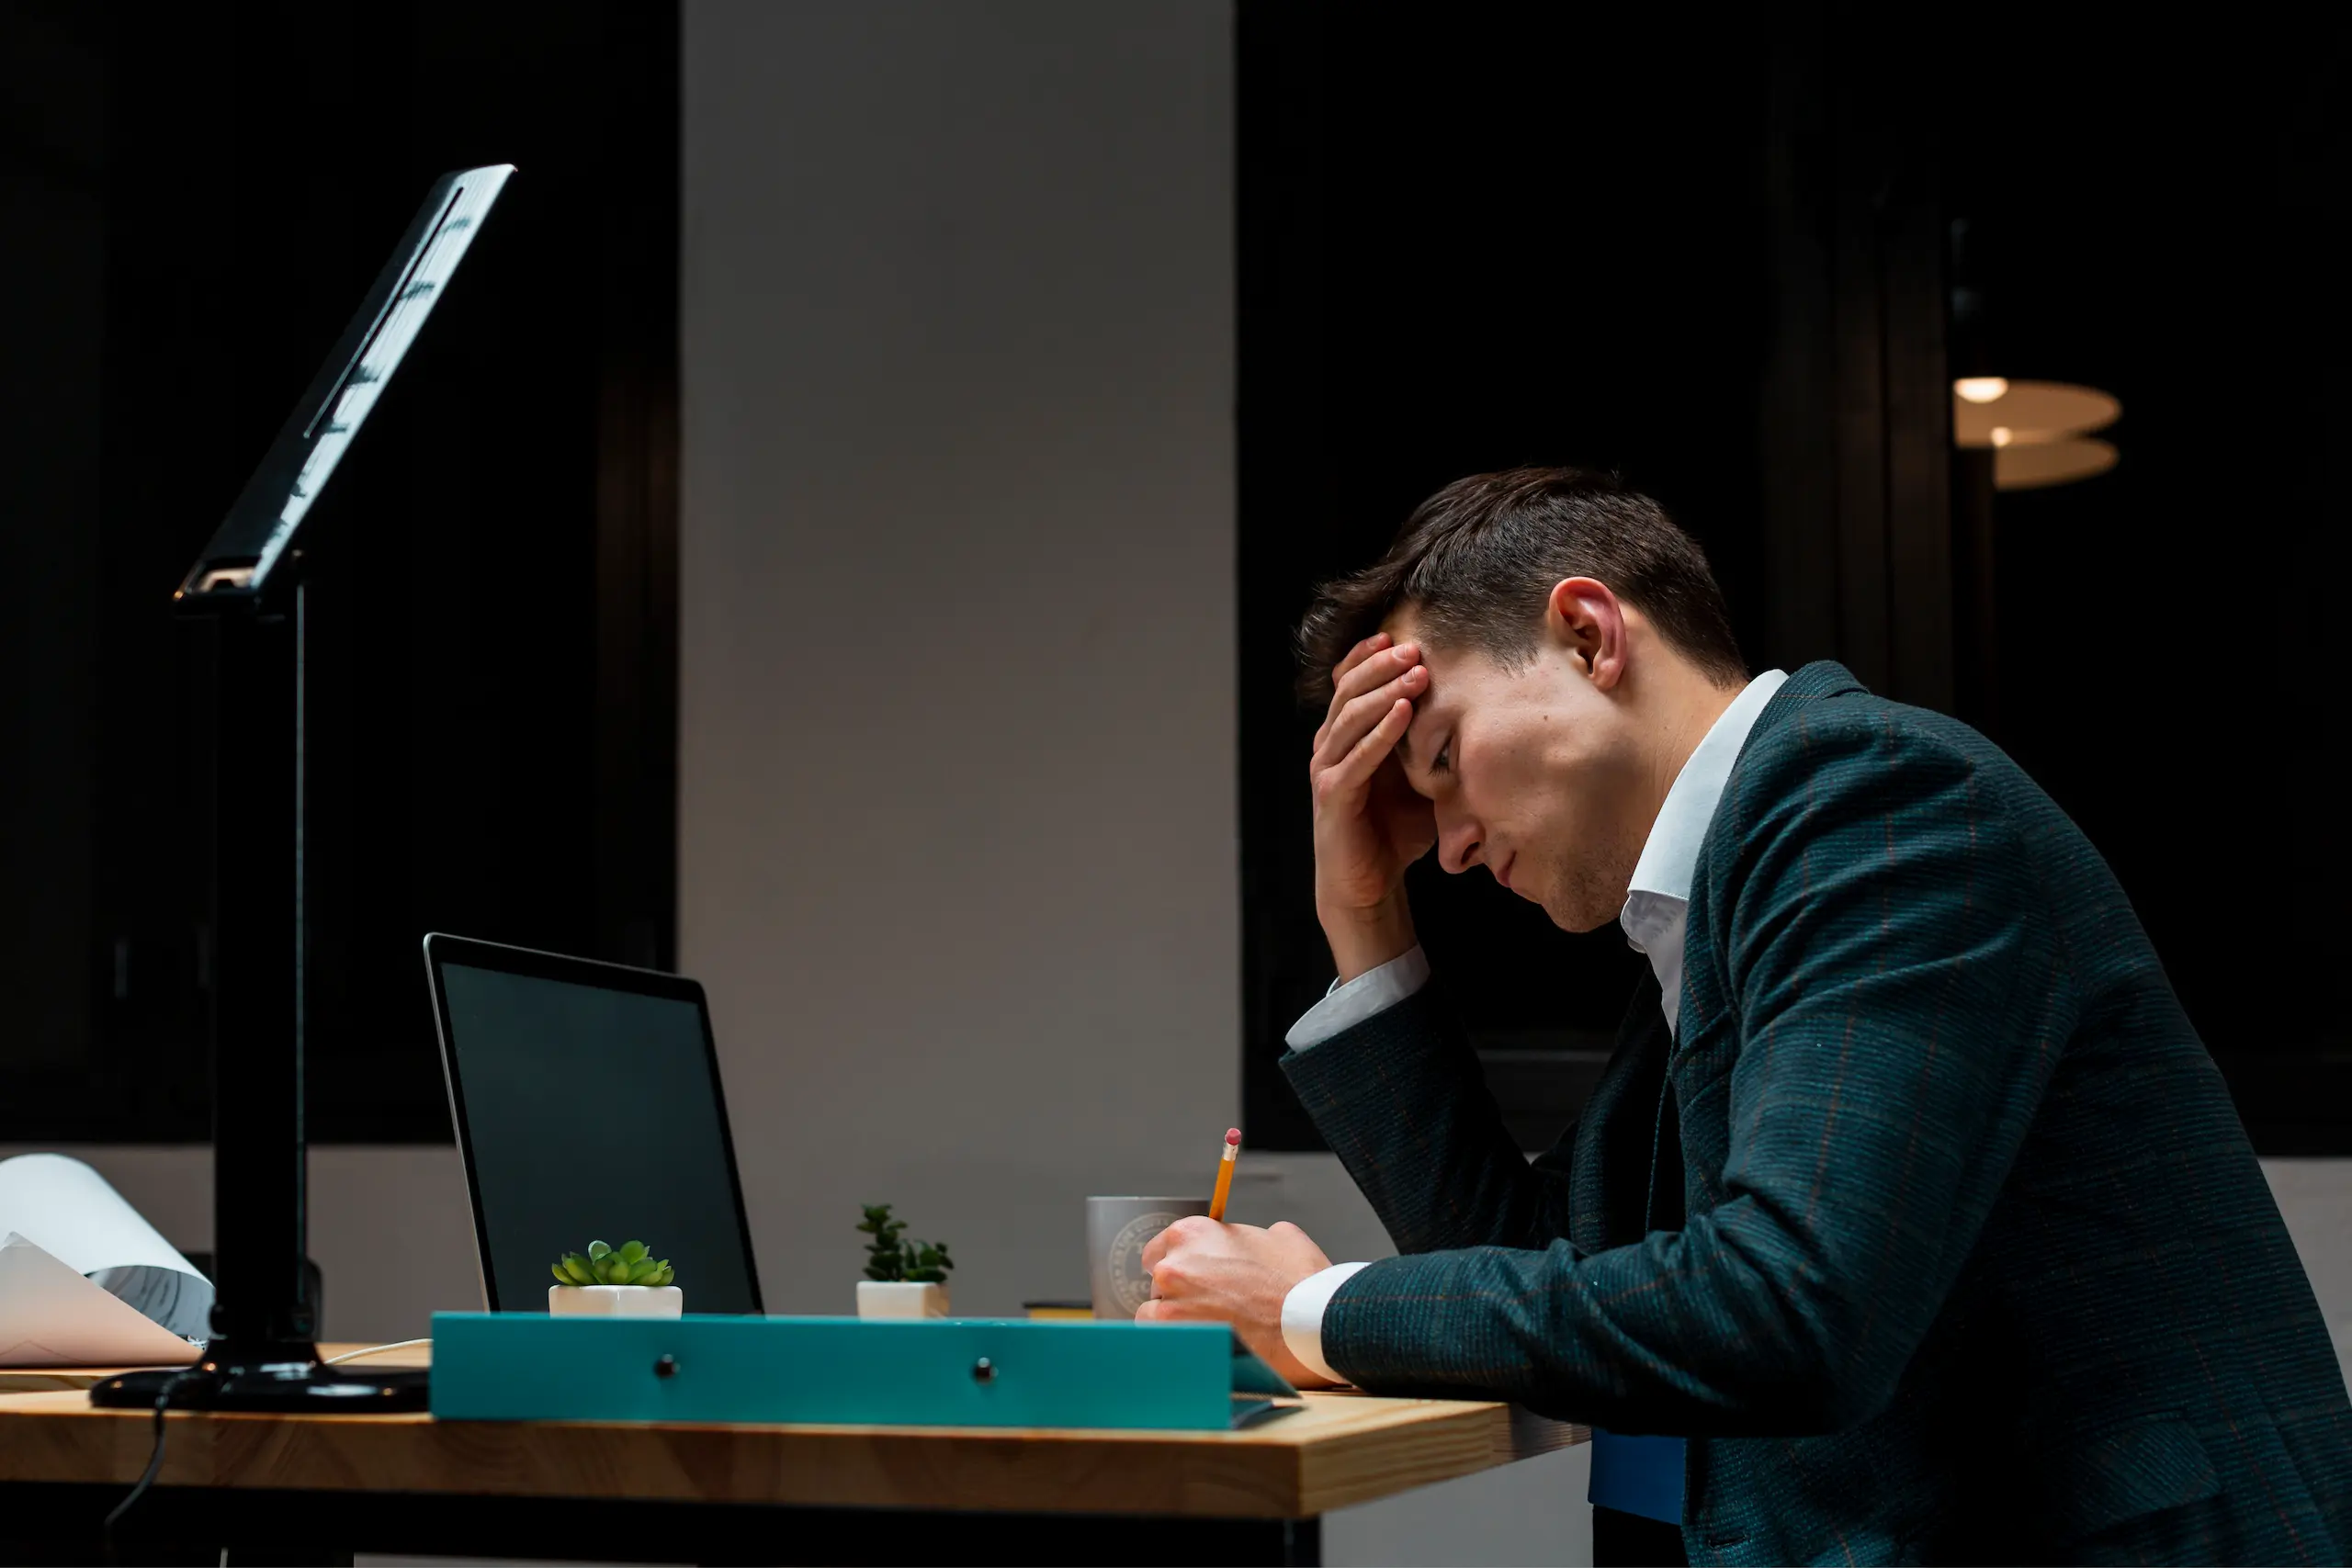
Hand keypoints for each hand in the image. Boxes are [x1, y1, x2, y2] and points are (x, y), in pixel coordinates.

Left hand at [1133, 1217, 1337, 1387]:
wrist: (1312, 1320)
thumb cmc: (1300, 1279)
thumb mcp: (1277, 1236)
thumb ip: (1246, 1236)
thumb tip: (1244, 1244)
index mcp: (1192, 1234)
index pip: (1159, 1250)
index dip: (1177, 1265)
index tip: (1190, 1279)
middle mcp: (1174, 1267)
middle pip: (1159, 1284)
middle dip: (1180, 1294)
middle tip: (1210, 1307)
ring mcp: (1171, 1306)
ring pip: (1155, 1315)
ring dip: (1176, 1321)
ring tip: (1209, 1330)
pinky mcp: (1180, 1341)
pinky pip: (1163, 1343)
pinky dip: (1179, 1344)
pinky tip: (1204, 1345)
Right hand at [1311, 632, 1436, 978]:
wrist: (1367, 884)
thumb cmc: (1395, 830)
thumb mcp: (1419, 778)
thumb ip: (1432, 747)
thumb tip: (1481, 715)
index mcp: (1345, 736)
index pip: (1350, 683)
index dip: (1369, 656)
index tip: (1400, 633)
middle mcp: (1329, 747)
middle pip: (1348, 691)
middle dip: (1381, 664)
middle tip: (1415, 646)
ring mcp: (1327, 770)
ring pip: (1349, 717)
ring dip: (1383, 690)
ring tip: (1416, 671)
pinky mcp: (1333, 797)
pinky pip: (1355, 758)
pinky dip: (1379, 732)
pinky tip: (1402, 712)